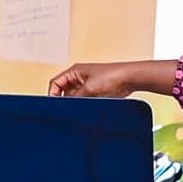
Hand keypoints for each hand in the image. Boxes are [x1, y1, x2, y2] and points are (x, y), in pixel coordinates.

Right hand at [46, 59, 179, 99]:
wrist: (130, 78)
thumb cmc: (112, 76)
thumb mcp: (88, 89)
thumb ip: (75, 99)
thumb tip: (66, 108)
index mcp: (74, 71)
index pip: (55, 83)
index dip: (52, 94)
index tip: (54, 106)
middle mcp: (79, 78)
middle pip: (63, 92)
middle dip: (65, 101)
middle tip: (67, 110)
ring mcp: (87, 86)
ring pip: (74, 98)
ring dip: (76, 104)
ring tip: (80, 109)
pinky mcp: (95, 93)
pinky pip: (84, 101)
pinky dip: (84, 106)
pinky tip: (87, 110)